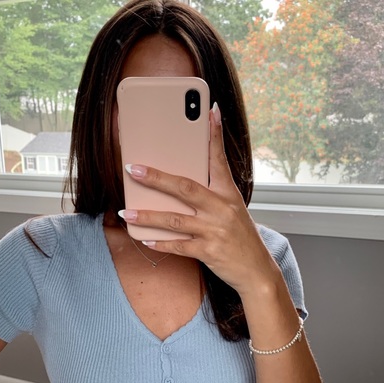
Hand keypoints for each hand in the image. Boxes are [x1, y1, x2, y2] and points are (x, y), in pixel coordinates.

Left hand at [119, 104, 279, 296]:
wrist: (257, 270)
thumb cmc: (242, 238)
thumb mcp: (233, 211)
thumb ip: (212, 197)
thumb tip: (180, 187)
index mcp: (229, 195)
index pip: (219, 160)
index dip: (215, 136)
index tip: (210, 112)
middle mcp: (221, 209)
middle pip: (184, 188)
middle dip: (156, 177)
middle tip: (132, 169)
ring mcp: (214, 231)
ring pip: (174, 220)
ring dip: (147, 215)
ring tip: (126, 212)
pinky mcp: (208, 252)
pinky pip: (178, 246)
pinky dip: (159, 243)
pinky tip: (144, 238)